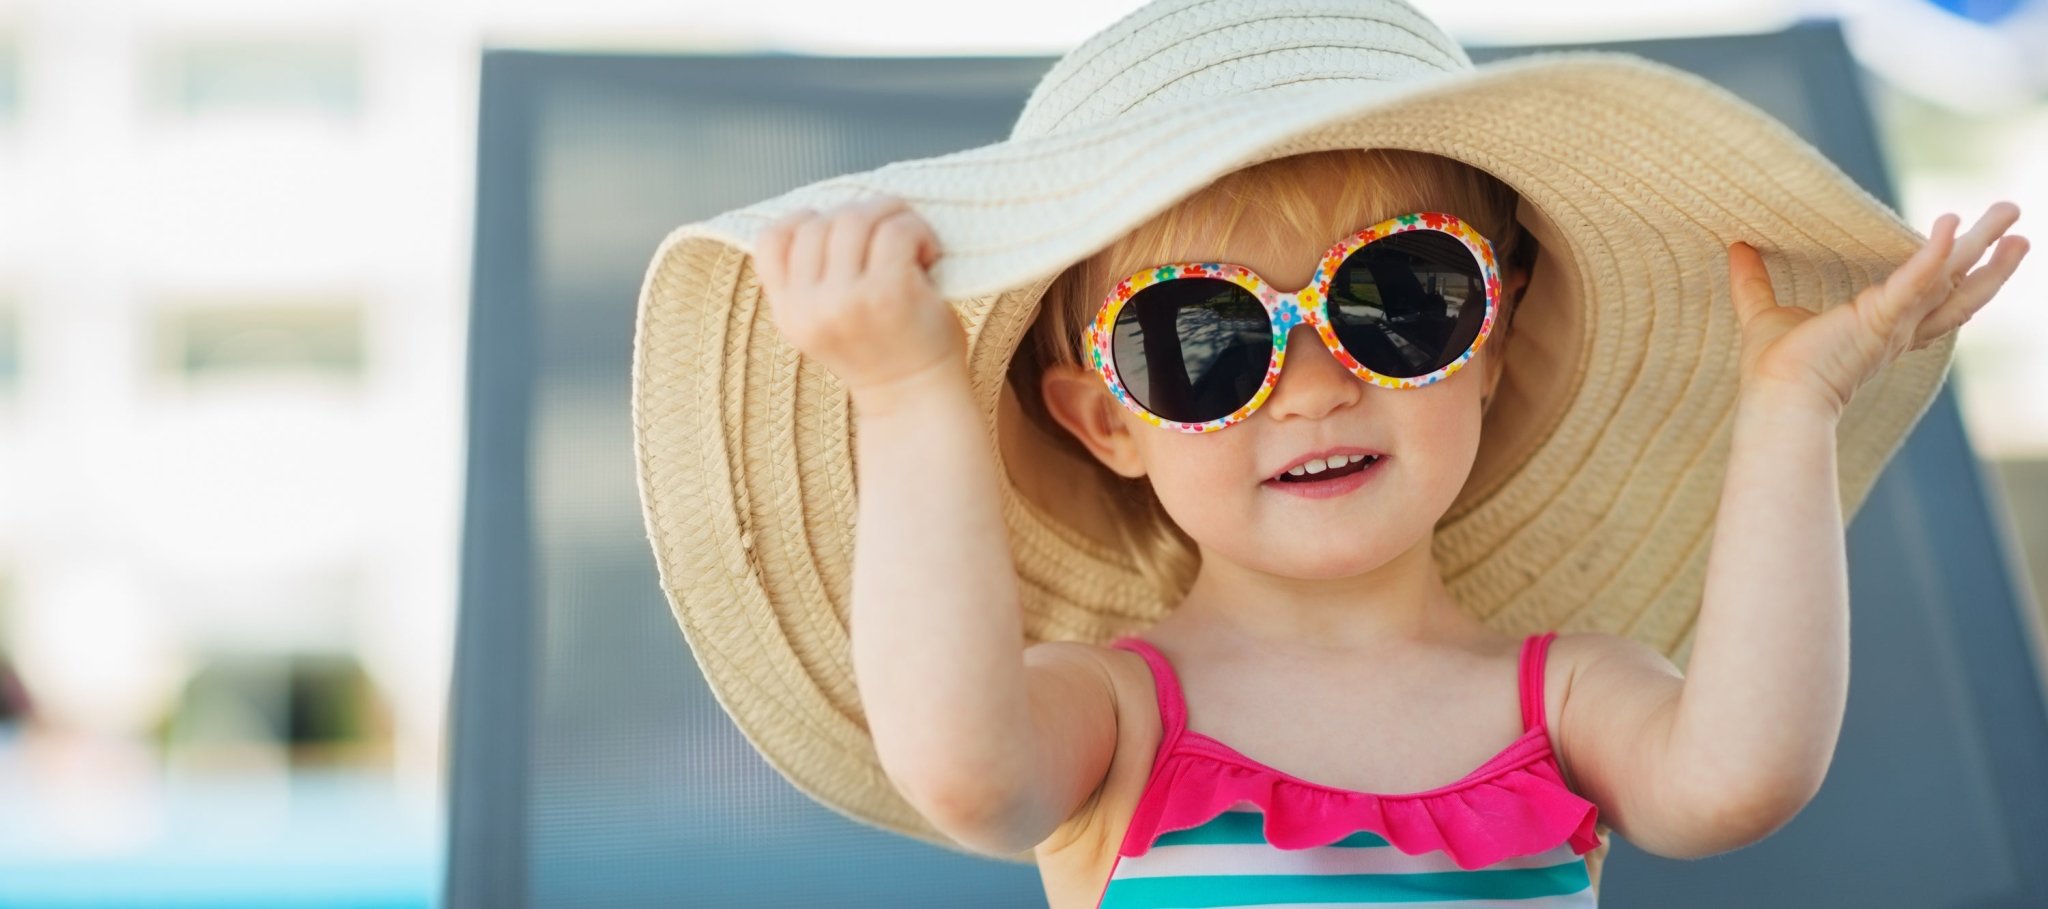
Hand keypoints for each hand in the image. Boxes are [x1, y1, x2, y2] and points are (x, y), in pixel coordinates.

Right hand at [754, 196, 963, 401]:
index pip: (771, 240)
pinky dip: (917, 231)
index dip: (806, 222)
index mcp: (789, 313)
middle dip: (861, 215)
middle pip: (819, 222)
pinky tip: (928, 255)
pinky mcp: (887, 295)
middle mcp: (809, 309)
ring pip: (854, 219)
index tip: (842, 237)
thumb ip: (811, 281)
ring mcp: (846, 301)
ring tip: (912, 242)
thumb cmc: (884, 352)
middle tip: (892, 236)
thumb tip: (824, 215)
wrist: (918, 401)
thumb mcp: (826, 322)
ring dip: (891, 217)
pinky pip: (894, 231)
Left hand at [1727, 202, 2029, 418]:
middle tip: (2016, 226)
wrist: (1776, 399)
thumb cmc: (1773, 370)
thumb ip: (1753, 282)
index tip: (1972, 252)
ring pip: (1956, 281)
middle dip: (1991, 259)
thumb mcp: (1764, 314)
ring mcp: (1896, 325)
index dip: (1953, 278)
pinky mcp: (1882, 318)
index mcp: (1880, 329)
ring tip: (2012, 215)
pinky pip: (1918, 279)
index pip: (1929, 302)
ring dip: (1985, 248)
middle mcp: (1900, 329)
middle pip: (1959, 290)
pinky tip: (1952, 223)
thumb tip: (1735, 248)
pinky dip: (1936, 252)